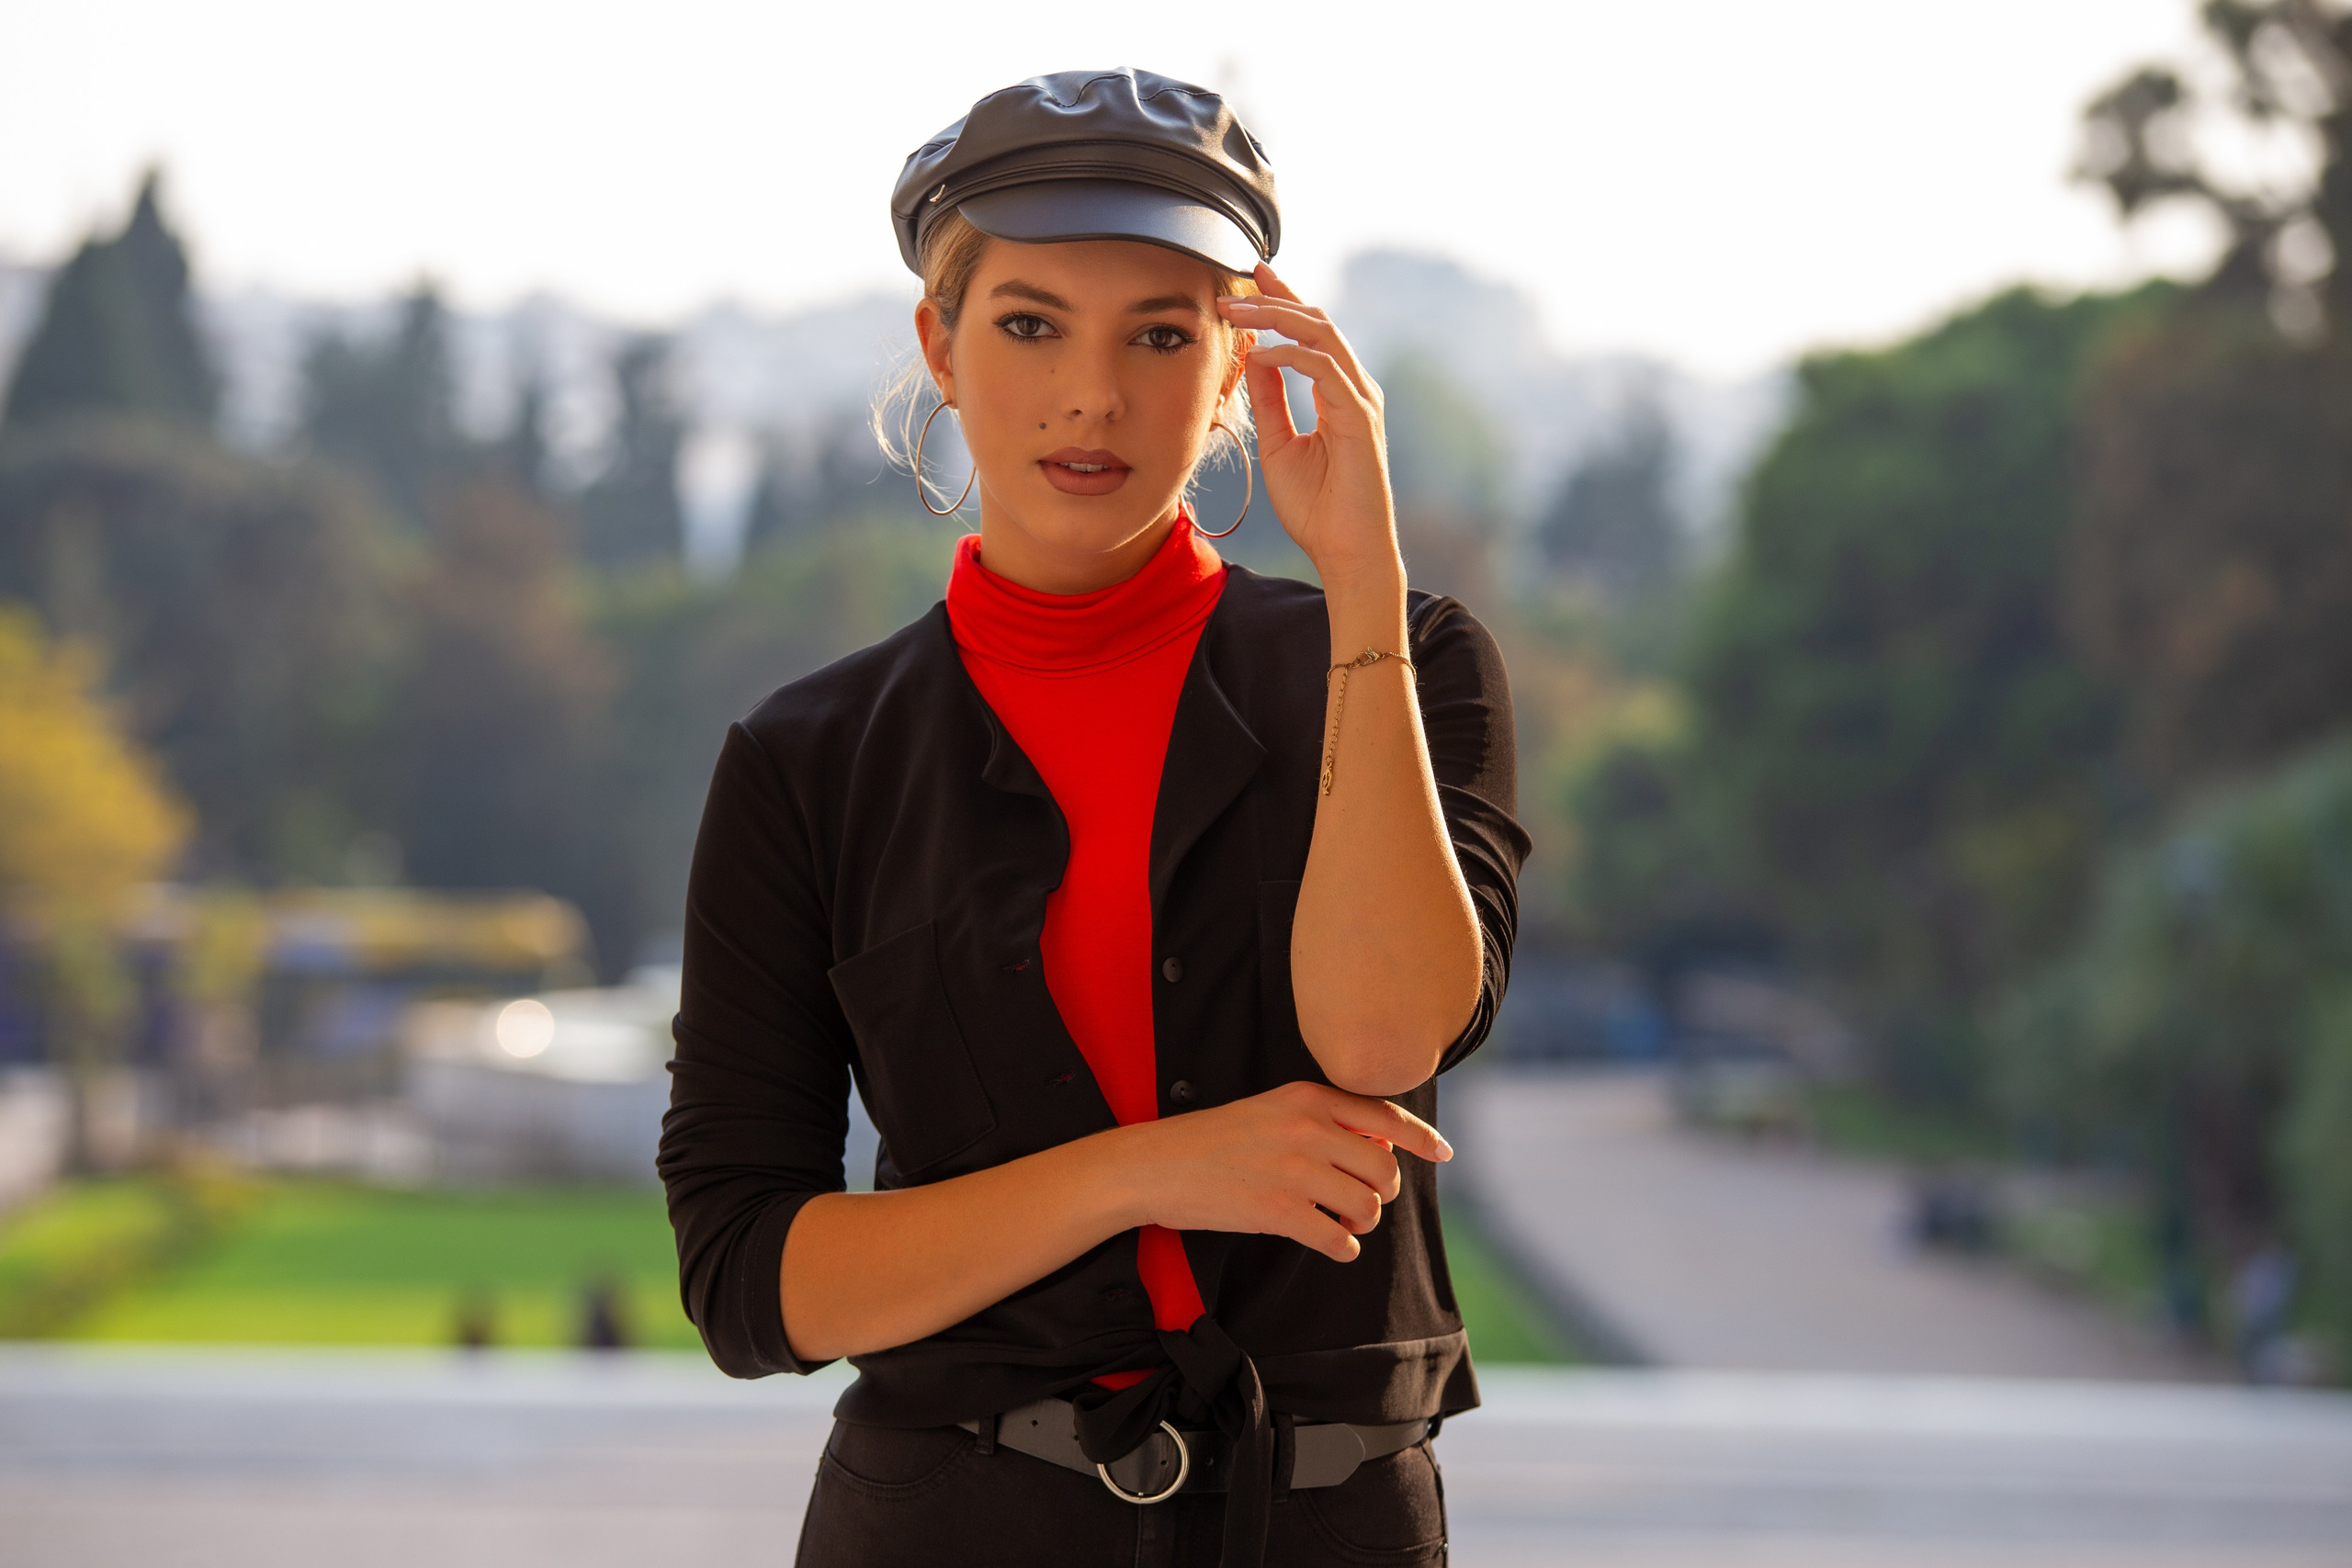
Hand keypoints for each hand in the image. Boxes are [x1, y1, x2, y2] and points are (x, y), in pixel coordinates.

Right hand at [1111, 1080, 1451, 1261]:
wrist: (1156, 1165)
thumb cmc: (1213, 1141)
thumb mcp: (1270, 1110)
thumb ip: (1322, 1120)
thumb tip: (1380, 1146)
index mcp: (1307, 1098)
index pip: (1384, 1115)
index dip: (1421, 1138)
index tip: (1443, 1154)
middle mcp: (1307, 1130)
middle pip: (1384, 1167)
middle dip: (1382, 1191)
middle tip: (1363, 1201)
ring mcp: (1294, 1171)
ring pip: (1367, 1205)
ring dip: (1362, 1221)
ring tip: (1342, 1222)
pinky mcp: (1277, 1212)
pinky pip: (1339, 1238)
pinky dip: (1343, 1247)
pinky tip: (1331, 1242)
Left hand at [1217, 267, 1400, 589]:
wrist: (1346, 552)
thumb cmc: (1318, 509)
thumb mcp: (1279, 445)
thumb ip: (1270, 400)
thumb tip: (1254, 357)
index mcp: (1340, 393)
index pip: (1310, 334)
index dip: (1282, 302)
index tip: (1250, 279)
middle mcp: (1355, 389)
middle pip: (1318, 321)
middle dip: (1276, 297)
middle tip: (1234, 285)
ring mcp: (1361, 400)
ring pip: (1322, 334)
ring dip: (1275, 317)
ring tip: (1235, 310)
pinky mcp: (1360, 417)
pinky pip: (1323, 369)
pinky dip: (1288, 355)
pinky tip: (1258, 353)